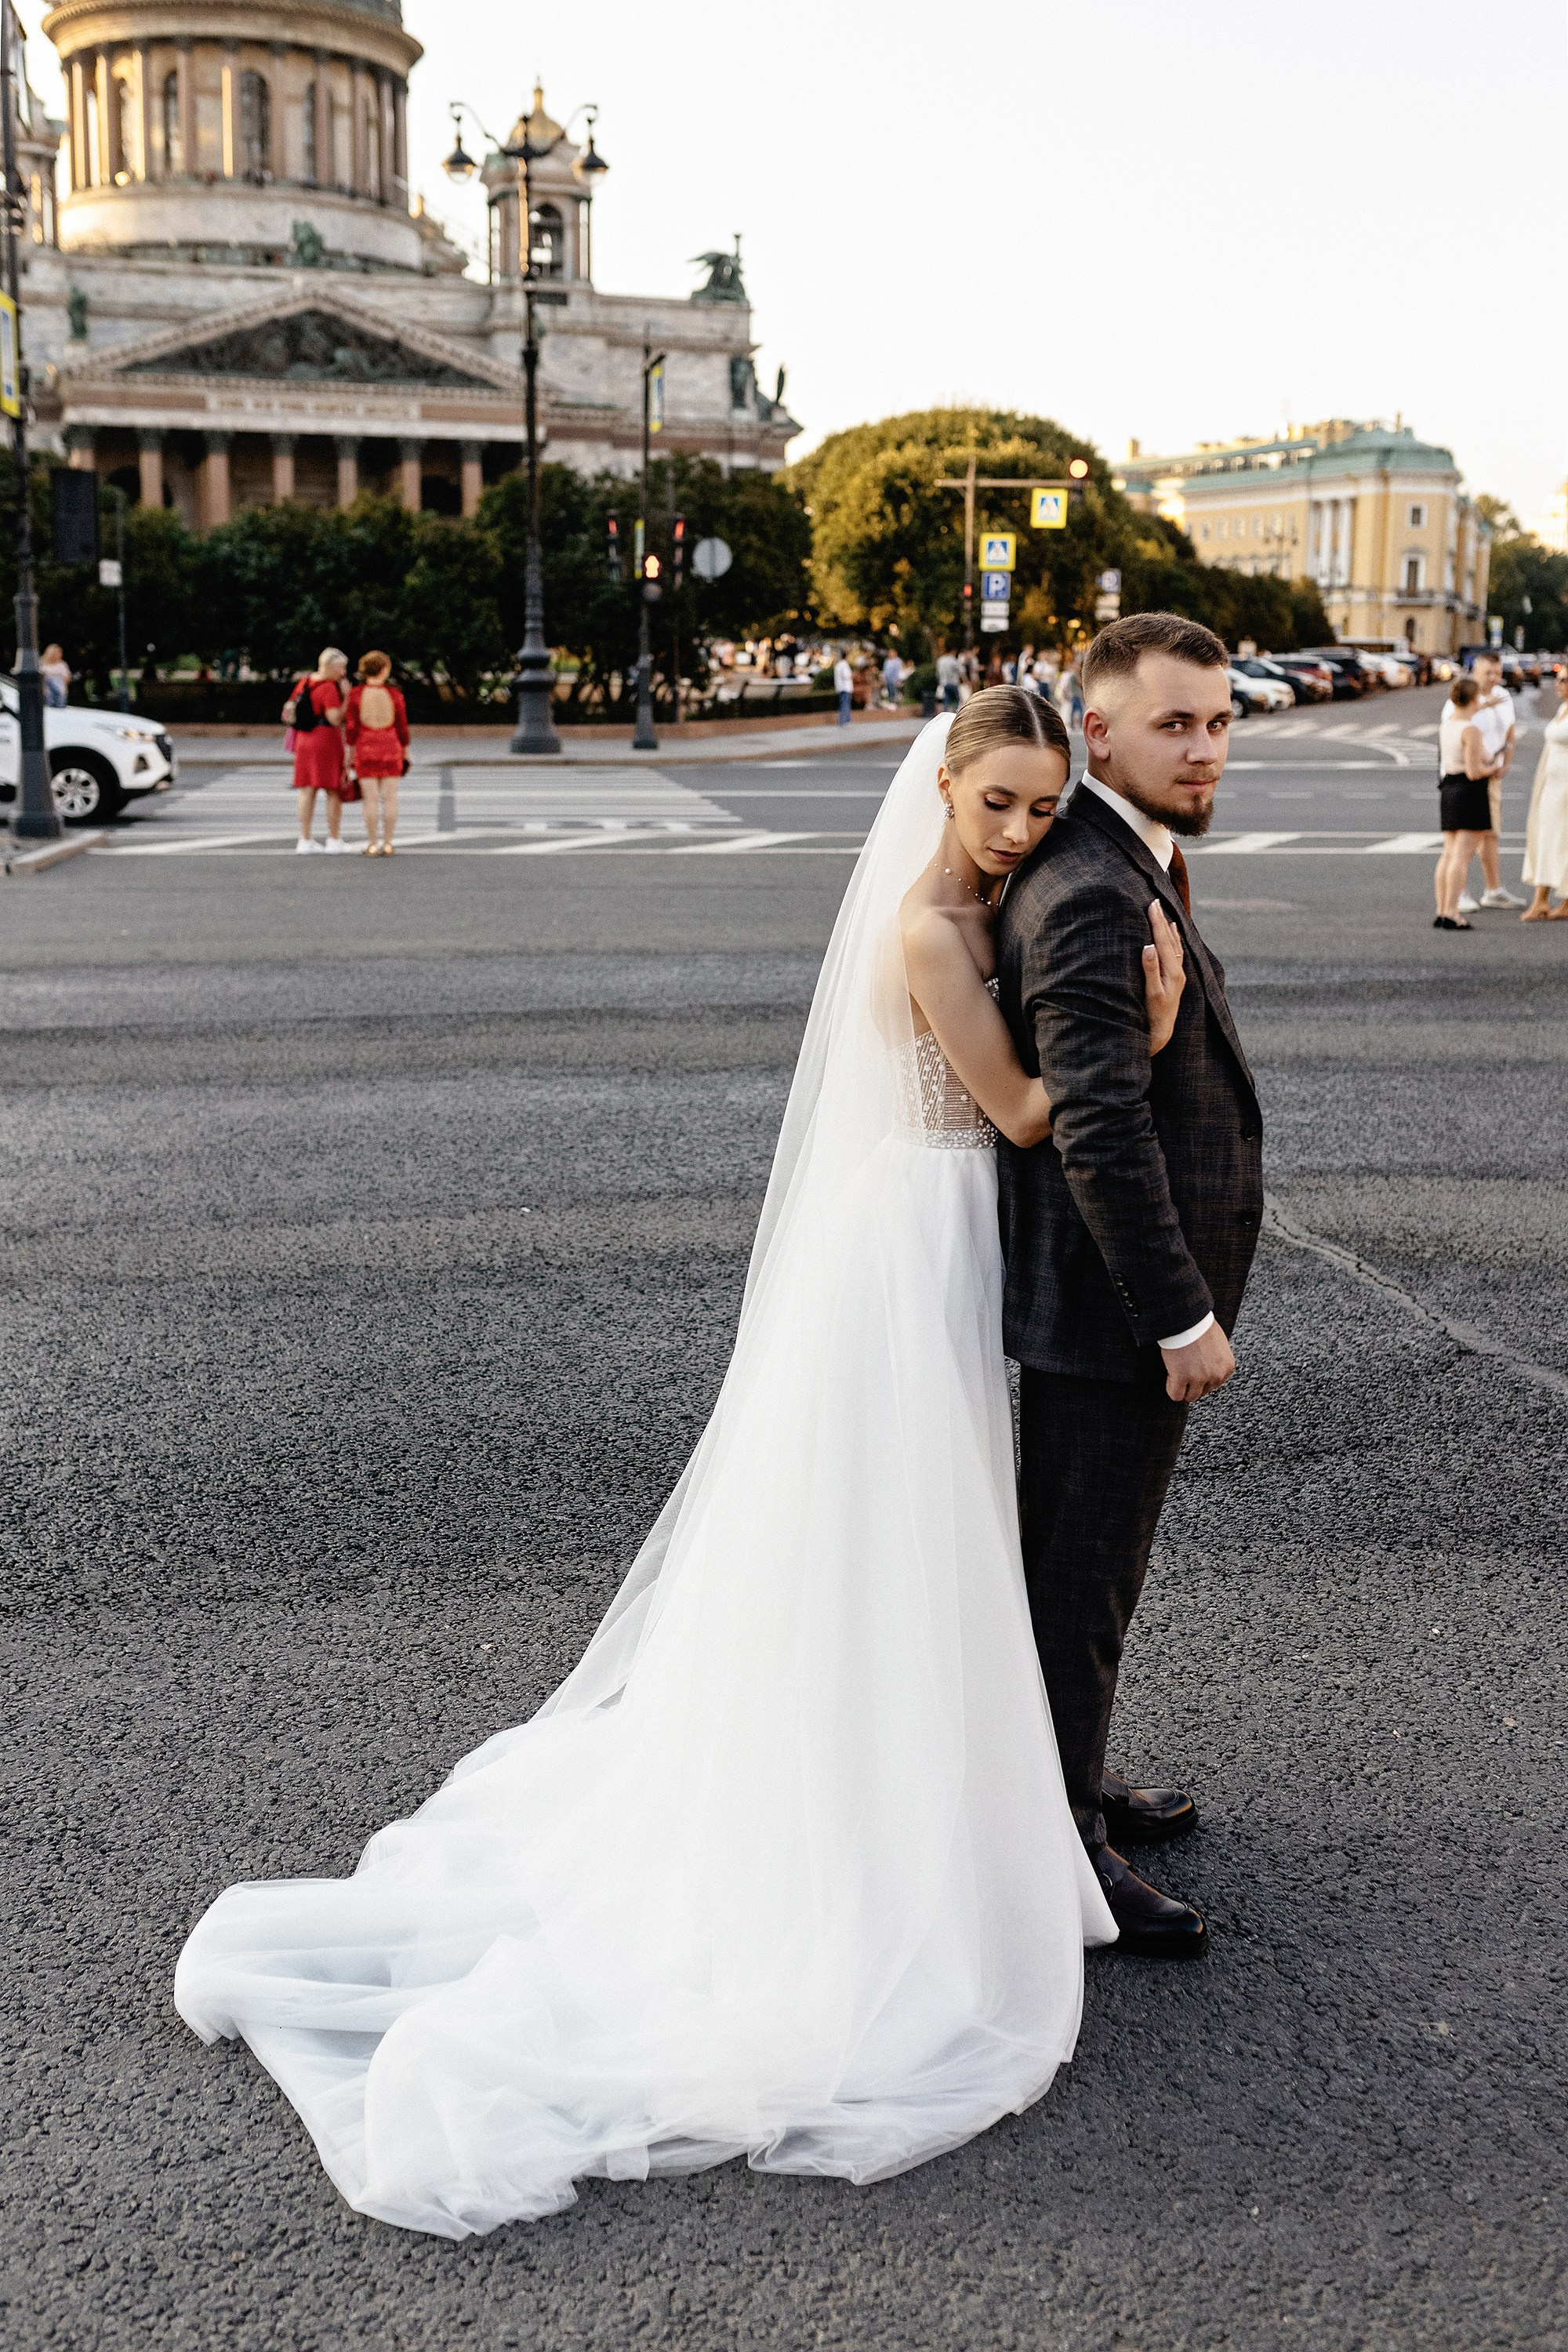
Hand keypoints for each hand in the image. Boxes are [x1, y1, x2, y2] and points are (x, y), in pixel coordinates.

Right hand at [1142, 901, 1186, 1054]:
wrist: (1162, 1032)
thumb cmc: (1153, 1014)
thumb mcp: (1150, 992)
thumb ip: (1151, 969)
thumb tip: (1149, 946)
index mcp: (1172, 971)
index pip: (1163, 940)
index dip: (1156, 922)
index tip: (1152, 904)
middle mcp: (1178, 971)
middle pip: (1170, 940)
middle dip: (1162, 920)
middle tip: (1155, 902)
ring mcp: (1178, 975)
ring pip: (1175, 945)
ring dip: (1169, 929)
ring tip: (1165, 915)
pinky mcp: (1175, 979)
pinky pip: (1176, 954)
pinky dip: (1174, 941)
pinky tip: (1173, 936)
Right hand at [1159, 1322, 1234, 1402]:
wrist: (1187, 1318)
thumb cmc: (1200, 1325)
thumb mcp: (1219, 1344)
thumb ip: (1217, 1360)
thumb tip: (1209, 1369)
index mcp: (1227, 1367)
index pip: (1215, 1385)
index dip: (1202, 1377)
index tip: (1195, 1368)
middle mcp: (1216, 1375)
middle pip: (1203, 1392)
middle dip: (1193, 1384)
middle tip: (1185, 1371)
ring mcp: (1199, 1378)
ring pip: (1190, 1397)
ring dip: (1183, 1387)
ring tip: (1177, 1372)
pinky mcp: (1182, 1377)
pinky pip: (1175, 1395)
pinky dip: (1171, 1387)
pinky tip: (1170, 1375)